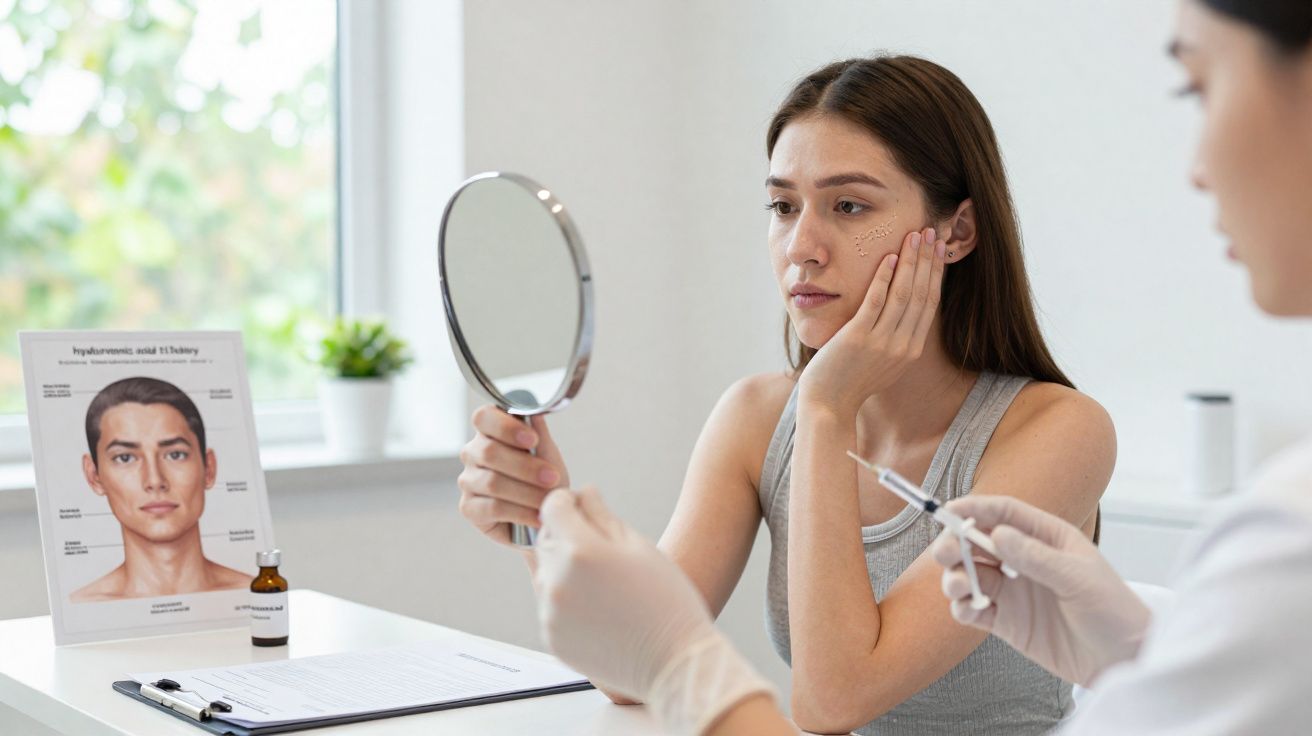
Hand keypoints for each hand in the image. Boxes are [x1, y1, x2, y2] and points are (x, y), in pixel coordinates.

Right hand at [457, 406, 570, 546]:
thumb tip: (535, 411)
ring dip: (526, 491)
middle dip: (525, 466)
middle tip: (551, 477)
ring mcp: (468, 481)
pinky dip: (521, 512)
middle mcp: (473, 453)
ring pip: (492, 482)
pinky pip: (492, 508)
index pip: (484, 417)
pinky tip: (537, 516)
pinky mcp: (469, 508)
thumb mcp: (548, 455)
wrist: (547, 516)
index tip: (533, 440)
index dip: (506, 426)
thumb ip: (540, 433)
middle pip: (489, 452)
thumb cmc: (545, 480)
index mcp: (490, 432)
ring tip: (548, 499)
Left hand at [535, 487, 774, 733]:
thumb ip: (602, 515)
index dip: (567, 501)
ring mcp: (550, 613)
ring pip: (544, 573)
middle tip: (599, 547)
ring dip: (563, 568)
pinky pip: (549, 606)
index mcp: (580, 551)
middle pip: (544, 539)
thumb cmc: (665, 599)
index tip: (583, 508)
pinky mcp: (551, 638)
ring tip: (603, 582)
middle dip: (565, 534)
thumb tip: (582, 493)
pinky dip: (566, 600)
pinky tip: (599, 607)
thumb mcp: (638, 546)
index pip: (551, 506)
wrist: (673, 660)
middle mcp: (557, 581)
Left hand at [797, 227, 945, 416]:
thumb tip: (903, 315)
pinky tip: (888, 258)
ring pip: (904, 294)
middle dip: (928, 260)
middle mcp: (903, 345)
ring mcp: (882, 342)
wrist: (829, 404)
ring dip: (911, 261)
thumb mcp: (884, 363)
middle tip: (931, 232)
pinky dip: (884, 278)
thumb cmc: (851, 380)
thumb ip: (897, 340)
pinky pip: (875, 301)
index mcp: (912, 350)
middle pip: (922, 294)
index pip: (930, 303)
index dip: (936, 273)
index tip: (938, 250)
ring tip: (913, 236)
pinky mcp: (859, 338)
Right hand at [930, 495, 1150, 686]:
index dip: (976, 509)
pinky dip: (962, 608)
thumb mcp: (1078, 578)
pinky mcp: (1008, 623)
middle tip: (947, 552)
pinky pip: (974, 610)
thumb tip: (996, 535)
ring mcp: (1015, 593)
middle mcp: (1026, 562)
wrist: (1126, 660)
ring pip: (970, 576)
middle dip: (956, 544)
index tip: (950, 511)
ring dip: (956, 577)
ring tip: (959, 586)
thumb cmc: (1114, 610)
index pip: (1005, 514)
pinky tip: (966, 610)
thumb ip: (1036, 557)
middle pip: (978, 544)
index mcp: (1047, 539)